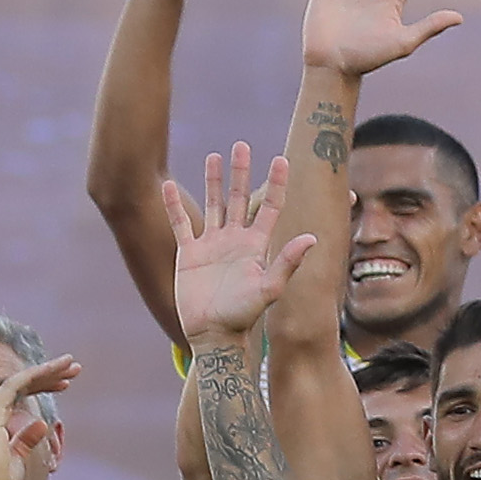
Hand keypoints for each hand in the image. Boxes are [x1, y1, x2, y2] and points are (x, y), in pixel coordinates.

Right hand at [161, 141, 315, 342]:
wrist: (213, 334)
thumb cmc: (243, 315)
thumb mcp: (269, 287)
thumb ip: (287, 261)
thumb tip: (312, 237)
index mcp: (257, 245)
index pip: (269, 206)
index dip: (275, 183)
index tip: (281, 159)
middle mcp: (235, 240)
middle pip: (238, 197)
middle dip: (241, 172)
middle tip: (242, 145)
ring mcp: (212, 245)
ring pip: (213, 204)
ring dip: (213, 181)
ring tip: (215, 155)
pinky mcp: (189, 254)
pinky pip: (180, 223)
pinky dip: (173, 205)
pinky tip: (169, 185)